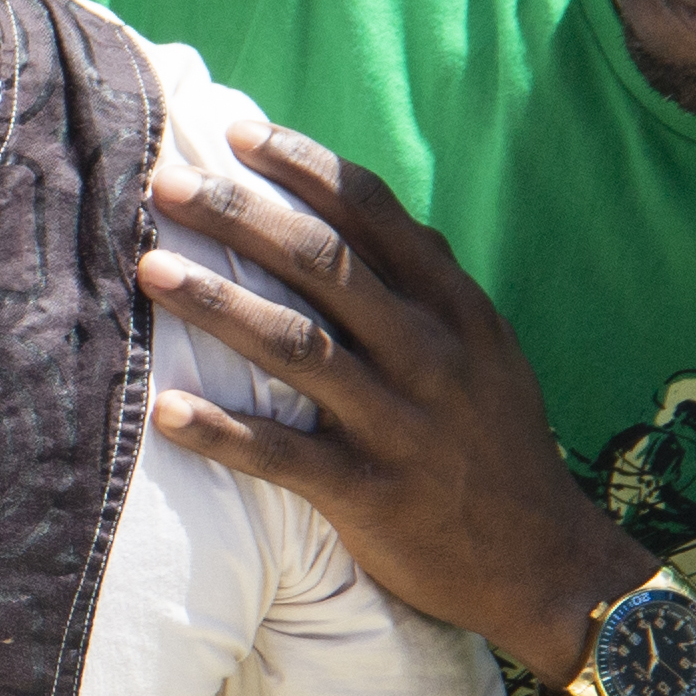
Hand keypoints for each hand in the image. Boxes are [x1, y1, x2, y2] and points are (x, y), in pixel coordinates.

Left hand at [135, 120, 640, 678]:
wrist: (544, 563)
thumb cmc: (494, 443)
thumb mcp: (483, 347)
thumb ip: (424, 279)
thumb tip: (358, 205)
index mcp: (454, 308)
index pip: (373, 213)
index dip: (303, 167)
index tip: (238, 133)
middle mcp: (429, 354)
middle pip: (323, 264)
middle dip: (239, 215)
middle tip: (164, 181)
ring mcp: (401, 425)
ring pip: (299, 348)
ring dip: (219, 305)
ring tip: (151, 269)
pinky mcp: (373, 495)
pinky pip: (286, 457)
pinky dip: (224, 432)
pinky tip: (166, 410)